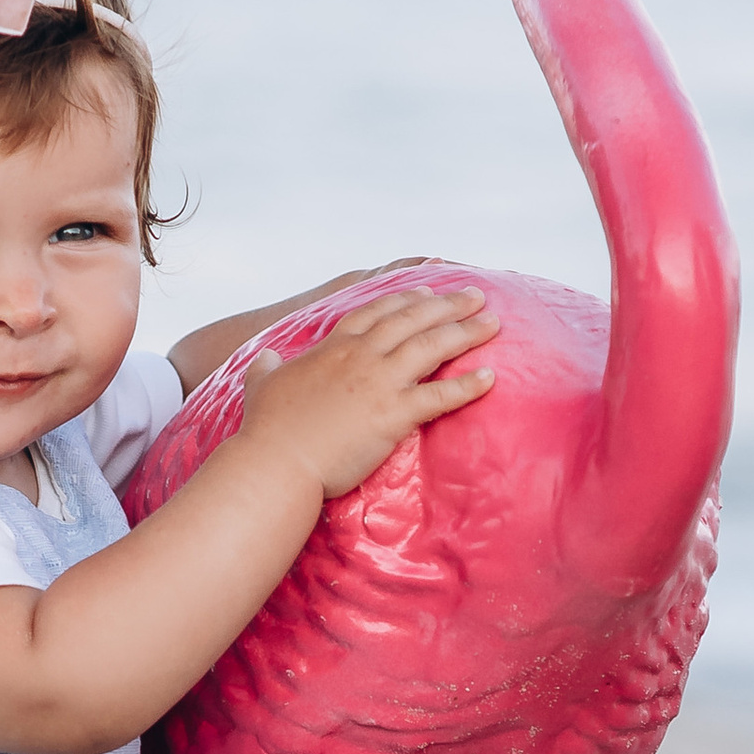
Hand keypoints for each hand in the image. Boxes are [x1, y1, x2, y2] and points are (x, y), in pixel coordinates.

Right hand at [235, 284, 498, 498]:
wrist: (277, 462)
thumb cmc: (266, 429)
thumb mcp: (261, 386)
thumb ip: (265, 368)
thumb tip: (265, 358)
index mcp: (333, 349)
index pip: (376, 313)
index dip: (404, 300)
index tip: (426, 291)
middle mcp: (360, 357)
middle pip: (412, 320)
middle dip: (447, 304)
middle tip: (475, 296)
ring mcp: (379, 383)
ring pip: (431, 347)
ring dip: (466, 332)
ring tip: (492, 323)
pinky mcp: (393, 415)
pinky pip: (439, 395)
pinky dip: (468, 386)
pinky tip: (491, 378)